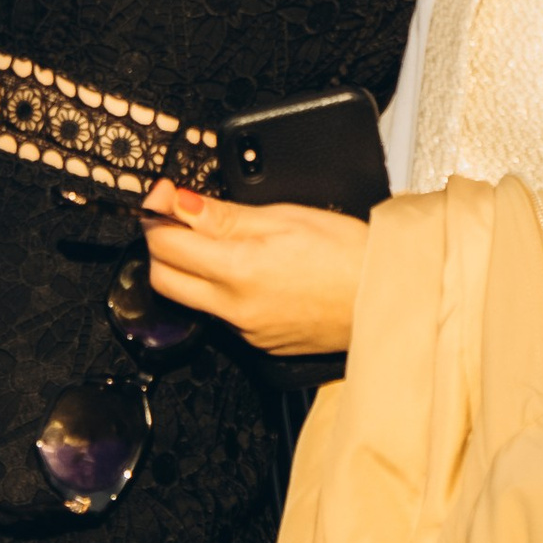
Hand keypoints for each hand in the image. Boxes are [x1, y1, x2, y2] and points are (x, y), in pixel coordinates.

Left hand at [139, 182, 368, 358]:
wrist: (385, 298)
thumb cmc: (347, 253)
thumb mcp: (283, 217)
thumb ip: (223, 215)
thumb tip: (179, 203)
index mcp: (239, 271)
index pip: (165, 245)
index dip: (157, 215)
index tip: (165, 198)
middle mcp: (235, 309)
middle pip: (163, 280)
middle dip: (161, 247)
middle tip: (179, 220)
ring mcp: (245, 332)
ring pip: (191, 300)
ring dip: (191, 270)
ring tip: (223, 243)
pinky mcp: (259, 344)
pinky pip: (221, 316)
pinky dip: (221, 292)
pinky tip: (249, 273)